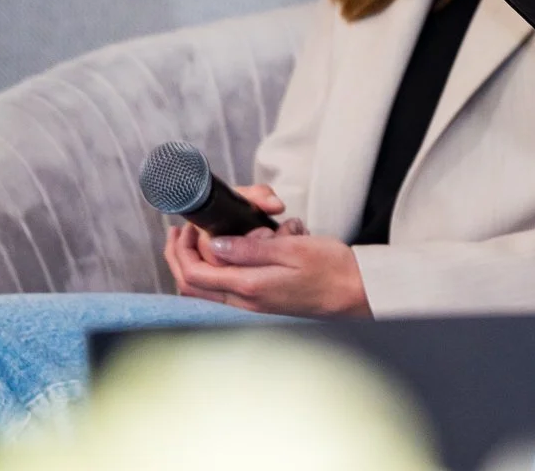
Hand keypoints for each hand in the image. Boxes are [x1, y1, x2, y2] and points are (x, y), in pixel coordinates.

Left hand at [162, 185, 367, 317]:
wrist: (356, 293)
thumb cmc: (331, 269)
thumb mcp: (292, 248)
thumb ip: (251, 249)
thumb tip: (215, 244)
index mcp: (249, 287)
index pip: (194, 274)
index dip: (181, 250)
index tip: (184, 228)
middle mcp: (245, 302)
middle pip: (191, 286)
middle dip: (178, 258)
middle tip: (179, 234)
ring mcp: (252, 306)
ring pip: (205, 289)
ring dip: (195, 264)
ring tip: (197, 238)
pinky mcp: (260, 303)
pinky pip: (224, 290)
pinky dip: (215, 270)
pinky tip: (225, 252)